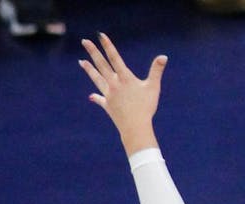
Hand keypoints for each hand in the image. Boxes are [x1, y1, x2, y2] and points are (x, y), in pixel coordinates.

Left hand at [79, 33, 165, 153]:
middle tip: (85, 41)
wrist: (135, 127)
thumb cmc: (146, 107)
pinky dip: (97, 97)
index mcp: (125, 78)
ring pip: (97, 79)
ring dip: (89, 69)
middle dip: (93, 52)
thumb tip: (163, 57)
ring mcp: (109, 94)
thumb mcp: (154, 88)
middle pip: (101, 65)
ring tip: (81, 61)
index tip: (100, 35)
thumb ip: (156, 71)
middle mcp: (114, 84)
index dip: (108, 45)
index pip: (115, 58)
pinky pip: (100, 99)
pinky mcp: (107, 105)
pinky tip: (92, 96)